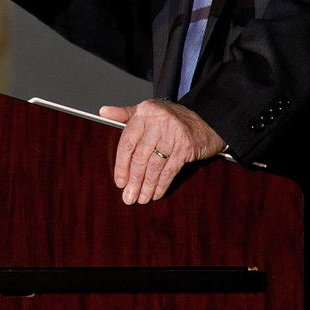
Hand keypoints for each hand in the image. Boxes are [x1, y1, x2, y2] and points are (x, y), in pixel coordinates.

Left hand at [98, 100, 226, 203]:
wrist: (207, 120)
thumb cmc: (172, 118)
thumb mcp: (147, 110)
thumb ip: (124, 113)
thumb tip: (102, 111)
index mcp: (144, 113)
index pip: (127, 143)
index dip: (121, 165)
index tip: (119, 181)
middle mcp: (157, 122)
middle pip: (140, 158)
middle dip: (134, 181)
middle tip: (128, 197)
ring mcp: (173, 135)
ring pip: (154, 166)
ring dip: (146, 186)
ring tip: (141, 199)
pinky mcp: (186, 147)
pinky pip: (170, 170)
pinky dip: (162, 184)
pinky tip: (156, 194)